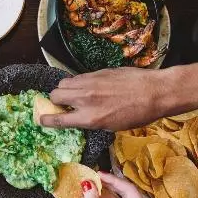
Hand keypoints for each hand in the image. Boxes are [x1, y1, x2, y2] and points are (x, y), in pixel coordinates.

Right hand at [39, 54, 197, 130]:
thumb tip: (80, 116)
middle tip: (62, 104)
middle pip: (55, 94)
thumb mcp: (113, 126)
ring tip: (74, 94)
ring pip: (64, 82)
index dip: (46, 119)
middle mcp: (86, 98)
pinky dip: (78, 82)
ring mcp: (91, 82)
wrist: (156, 92)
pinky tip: (89, 87)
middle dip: (55, 100)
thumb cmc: (139, 114)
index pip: (58, 118)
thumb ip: (92, 120)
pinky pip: (79, 77)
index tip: (41, 119)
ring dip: (65, 89)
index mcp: (90, 117)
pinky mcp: (98, 72)